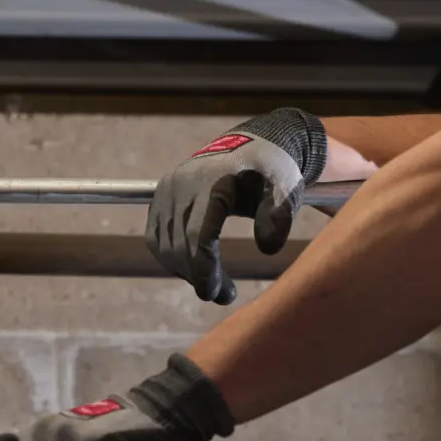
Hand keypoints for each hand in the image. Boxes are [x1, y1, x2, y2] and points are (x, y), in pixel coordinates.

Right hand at [145, 107, 326, 304]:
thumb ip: (279, 215)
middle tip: (225, 296)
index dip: (204, 268)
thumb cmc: (271, 171)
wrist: (252, 145)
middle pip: (180, 244)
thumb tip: (268, 248)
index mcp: (213, 182)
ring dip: (184, 270)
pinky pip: (155, 237)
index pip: (198, 234)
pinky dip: (171, 257)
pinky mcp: (159, 196)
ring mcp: (166, 189)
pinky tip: (193, 268)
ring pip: (164, 244)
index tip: (215, 294)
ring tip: (213, 285)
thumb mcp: (285, 188)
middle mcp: (182, 184)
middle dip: (199, 276)